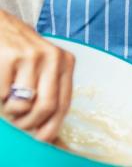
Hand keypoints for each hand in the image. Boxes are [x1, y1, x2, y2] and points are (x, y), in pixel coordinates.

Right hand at [0, 10, 74, 141]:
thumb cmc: (19, 53)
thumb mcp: (42, 67)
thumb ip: (49, 92)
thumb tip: (52, 137)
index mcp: (65, 62)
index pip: (64, 104)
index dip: (51, 128)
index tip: (40, 140)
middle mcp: (53, 57)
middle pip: (47, 107)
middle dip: (29, 124)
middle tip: (18, 124)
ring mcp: (32, 56)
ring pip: (23, 104)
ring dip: (10, 111)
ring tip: (7, 99)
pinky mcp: (10, 56)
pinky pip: (3, 95)